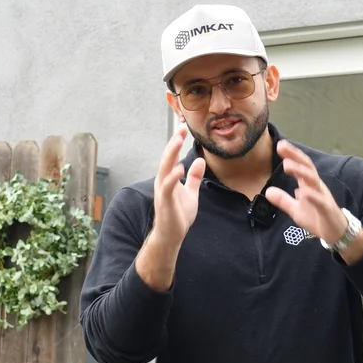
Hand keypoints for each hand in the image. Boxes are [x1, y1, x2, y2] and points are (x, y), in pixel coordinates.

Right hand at [136, 124, 204, 290]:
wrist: (171, 236)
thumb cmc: (178, 215)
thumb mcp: (191, 193)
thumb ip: (194, 177)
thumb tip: (199, 161)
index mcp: (168, 177)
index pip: (173, 155)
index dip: (178, 140)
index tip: (184, 126)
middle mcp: (163, 181)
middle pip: (167, 156)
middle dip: (174, 141)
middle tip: (181, 126)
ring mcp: (162, 191)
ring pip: (165, 167)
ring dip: (171, 153)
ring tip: (177, 139)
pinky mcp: (164, 202)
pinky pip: (167, 187)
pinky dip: (172, 177)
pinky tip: (180, 168)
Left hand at [265, 140, 362, 261]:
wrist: (335, 232)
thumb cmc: (317, 217)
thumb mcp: (296, 209)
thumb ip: (283, 200)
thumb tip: (267, 191)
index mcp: (308, 185)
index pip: (300, 166)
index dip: (291, 155)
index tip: (279, 145)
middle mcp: (316, 186)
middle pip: (307, 166)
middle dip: (294, 156)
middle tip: (281, 146)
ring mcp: (322, 196)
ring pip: (313, 180)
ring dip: (300, 171)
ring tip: (286, 165)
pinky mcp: (327, 209)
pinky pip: (320, 201)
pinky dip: (312, 195)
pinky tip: (302, 191)